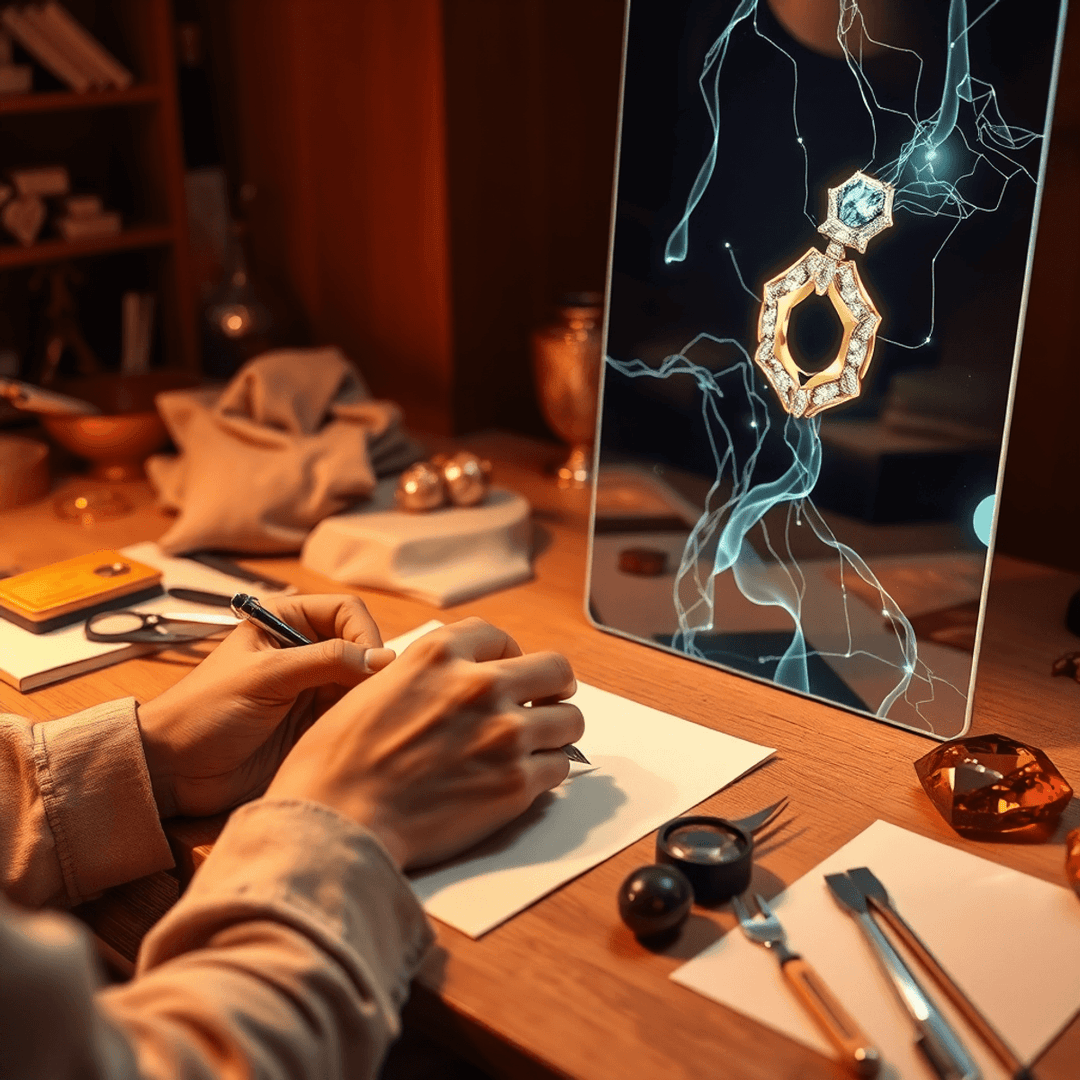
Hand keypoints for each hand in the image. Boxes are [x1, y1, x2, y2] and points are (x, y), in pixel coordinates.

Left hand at [137, 594, 395, 818]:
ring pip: (361, 679)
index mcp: (285, 621)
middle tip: (373, 694)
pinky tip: (358, 728)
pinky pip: (350, 710)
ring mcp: (310, 686)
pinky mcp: (313, 720)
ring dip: (368, 693)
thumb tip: (384, 659)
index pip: (347, 611)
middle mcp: (303, 649)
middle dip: (372, 665)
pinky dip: (360, 715)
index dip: (365, 634)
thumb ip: (328, 661)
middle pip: (360, 644)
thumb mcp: (267, 676)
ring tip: (367, 713)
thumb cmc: (206, 710)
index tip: (372, 665)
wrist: (174, 770)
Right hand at [266, 617, 584, 869]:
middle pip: (554, 669)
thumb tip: (447, 684)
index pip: (498, 636)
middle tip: (544, 702)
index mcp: (439, 655)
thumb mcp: (373, 688)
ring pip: (569, 719)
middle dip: (551, 686)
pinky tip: (525, 780)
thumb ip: (422, 676)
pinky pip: (558, 768)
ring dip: (556, 731)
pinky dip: (546, 774)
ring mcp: (504, 734)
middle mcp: (479, 685)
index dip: (506, 654)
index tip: (507, 671)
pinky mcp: (516, 783)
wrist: (337, 819)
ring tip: (541, 745)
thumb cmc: (337, 761)